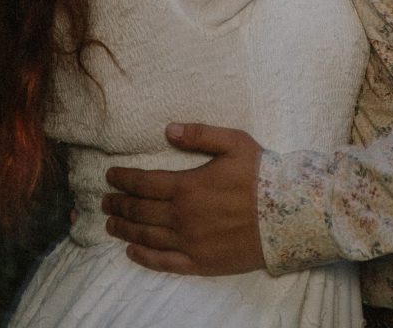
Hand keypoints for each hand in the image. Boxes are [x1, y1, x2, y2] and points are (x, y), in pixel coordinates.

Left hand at [104, 126, 265, 274]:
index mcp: (187, 186)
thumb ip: (199, 134)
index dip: (123, 180)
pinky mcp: (200, 263)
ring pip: (147, 236)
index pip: (144, 183)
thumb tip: (167, 129)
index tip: (109, 176)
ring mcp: (190, 243)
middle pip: (140, 211)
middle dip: (119, 204)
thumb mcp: (233, 142)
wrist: (287, 216)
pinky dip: (144, 257)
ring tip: (110, 223)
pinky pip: (164, 262)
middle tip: (105, 201)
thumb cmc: (260, 175)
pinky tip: (132, 251)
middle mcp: (183, 217)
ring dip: (125, 229)